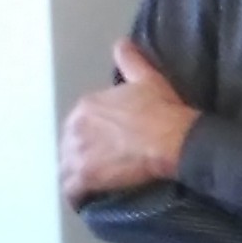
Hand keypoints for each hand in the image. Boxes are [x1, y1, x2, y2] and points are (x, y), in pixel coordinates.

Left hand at [59, 41, 197, 201]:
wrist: (173, 139)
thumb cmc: (163, 110)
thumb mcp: (148, 79)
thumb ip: (131, 60)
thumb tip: (122, 43)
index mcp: (86, 106)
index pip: (80, 125)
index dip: (94, 136)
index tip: (109, 144)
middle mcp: (75, 127)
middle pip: (71, 146)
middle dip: (83, 155)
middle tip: (104, 166)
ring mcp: (77, 152)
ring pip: (68, 167)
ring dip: (78, 175)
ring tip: (95, 185)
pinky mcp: (84, 176)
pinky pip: (71, 190)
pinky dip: (77, 195)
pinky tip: (87, 199)